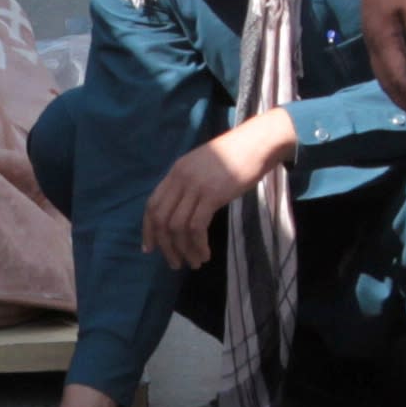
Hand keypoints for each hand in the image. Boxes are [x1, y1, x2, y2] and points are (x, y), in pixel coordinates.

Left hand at [144, 113, 292, 266]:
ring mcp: (195, 186)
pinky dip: (198, 245)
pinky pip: (196, 227)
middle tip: (175, 263)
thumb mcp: (204, 166)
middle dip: (165, 246)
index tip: (149, 248)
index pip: (151, 204)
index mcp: (176, 171)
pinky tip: (206, 254)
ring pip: (177, 227)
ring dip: (184, 250)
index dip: (148, 229)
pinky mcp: (212, 195)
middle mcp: (180, 178)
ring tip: (195, 263)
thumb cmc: (235, 155)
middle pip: (161, 219)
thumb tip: (183, 211)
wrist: (257, 143)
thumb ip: (190, 184)